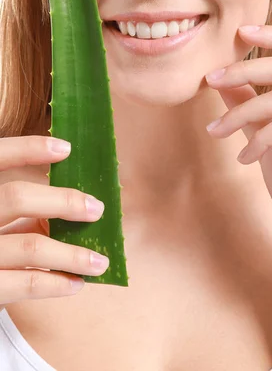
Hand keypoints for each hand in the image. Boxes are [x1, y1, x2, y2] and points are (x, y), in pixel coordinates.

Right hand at [0, 135, 109, 310]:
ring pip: (31, 245)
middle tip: (97, 209)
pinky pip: (26, 283)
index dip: (28, 149)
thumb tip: (76, 199)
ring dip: (73, 254)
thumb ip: (21, 207)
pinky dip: (57, 283)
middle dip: (63, 201)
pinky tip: (76, 283)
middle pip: (17, 197)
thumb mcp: (0, 218)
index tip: (66, 148)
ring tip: (100, 261)